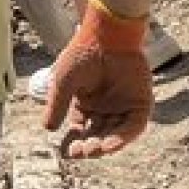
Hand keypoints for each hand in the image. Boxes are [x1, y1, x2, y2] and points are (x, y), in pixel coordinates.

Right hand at [41, 1, 154, 158]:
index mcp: (87, 103)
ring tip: (94, 150)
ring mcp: (123, 105)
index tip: (68, 152)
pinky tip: (109, 145)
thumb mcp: (63, 82)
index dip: (75, 142)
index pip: (81, 129)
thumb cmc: (82, 54)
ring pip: (116, 134)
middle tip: (81, 153)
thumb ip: (58, 106)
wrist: (107, 35)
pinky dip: (123, 137)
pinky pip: (134, 126)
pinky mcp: (140, 102)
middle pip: (99, 134)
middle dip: (90, 146)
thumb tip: (47, 130)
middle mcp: (105, 107)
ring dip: (105, 145)